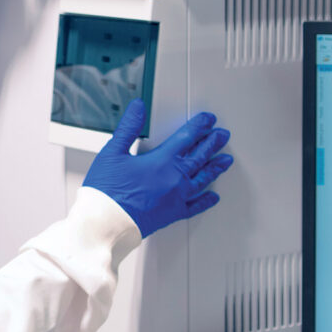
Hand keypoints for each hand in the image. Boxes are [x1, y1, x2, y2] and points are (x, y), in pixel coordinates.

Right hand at [84, 100, 232, 238]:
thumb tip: (138, 108)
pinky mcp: (172, 214)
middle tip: (222, 135)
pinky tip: (212, 197)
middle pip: (199, 156)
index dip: (200, 126)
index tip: (208, 120)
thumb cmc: (106, 192)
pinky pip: (195, 206)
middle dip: (213, 143)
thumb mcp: (113, 152)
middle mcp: (174, 179)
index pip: (187, 137)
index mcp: (161, 161)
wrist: (106, 223)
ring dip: (215, 168)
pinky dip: (206, 201)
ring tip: (225, 161)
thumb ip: (128, 127)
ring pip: (202, 179)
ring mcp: (176, 197)